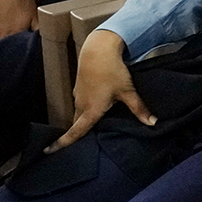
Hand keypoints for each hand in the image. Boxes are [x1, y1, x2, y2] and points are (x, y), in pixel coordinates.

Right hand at [52, 31, 151, 147]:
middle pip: (77, 125)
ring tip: (87, 132)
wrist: (97, 50)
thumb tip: (153, 123)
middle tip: (74, 147)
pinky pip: (80, 104)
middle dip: (74, 136)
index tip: (48, 151)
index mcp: (91, 110)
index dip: (62, 143)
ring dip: (81, 123)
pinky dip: (84, 111)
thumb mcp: (127, 91)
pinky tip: (93, 110)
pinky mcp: (79, 88)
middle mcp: (81, 105)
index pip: (75, 132)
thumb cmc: (112, 72)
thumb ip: (139, 109)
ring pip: (78, 114)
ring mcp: (78, 96)